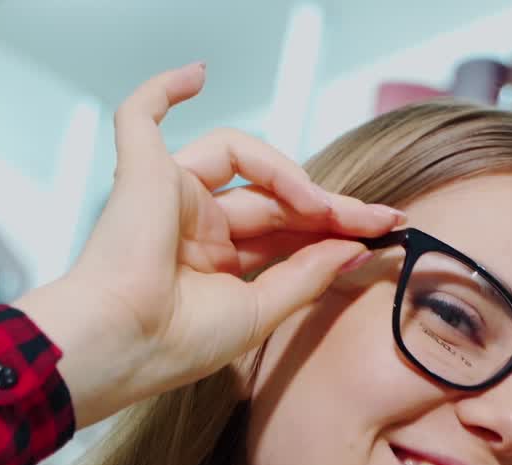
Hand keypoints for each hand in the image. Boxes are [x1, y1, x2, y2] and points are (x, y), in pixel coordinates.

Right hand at [18, 63, 401, 425]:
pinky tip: (197, 74)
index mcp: (221, 260)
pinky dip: (164, 88)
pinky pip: (143, 115)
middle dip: (330, 204)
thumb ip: (308, 275)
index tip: (383, 232)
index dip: (336, 228)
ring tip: (320, 204)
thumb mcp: (262, 310)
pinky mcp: (142, 171)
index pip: (289, 229)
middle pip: (275, 195)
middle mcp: (198, 223)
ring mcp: (171, 194)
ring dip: (288, 174)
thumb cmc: (182, 342)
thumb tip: (355, 248)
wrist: (128, 344)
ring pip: (240, 156)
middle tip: (379, 217)